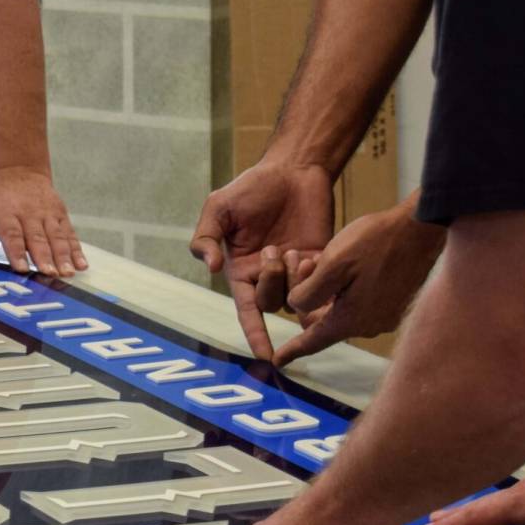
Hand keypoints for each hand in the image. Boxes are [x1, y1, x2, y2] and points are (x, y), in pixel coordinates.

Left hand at [0, 166, 83, 276]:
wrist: (18, 171)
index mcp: (4, 215)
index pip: (11, 235)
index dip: (16, 251)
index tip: (21, 268)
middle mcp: (27, 214)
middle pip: (37, 238)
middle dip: (44, 257)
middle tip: (50, 275)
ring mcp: (46, 214)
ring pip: (56, 237)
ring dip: (64, 256)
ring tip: (68, 273)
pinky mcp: (60, 216)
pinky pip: (70, 234)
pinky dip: (77, 250)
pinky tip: (82, 265)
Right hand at [190, 160, 335, 360]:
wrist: (294, 169)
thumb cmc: (252, 188)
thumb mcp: (218, 209)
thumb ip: (205, 238)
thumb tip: (210, 268)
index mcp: (241, 269)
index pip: (246, 311)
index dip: (254, 334)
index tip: (263, 355)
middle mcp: (266, 276)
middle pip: (269, 303)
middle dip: (270, 283)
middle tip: (274, 251)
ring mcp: (294, 270)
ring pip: (295, 297)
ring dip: (292, 279)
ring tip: (291, 249)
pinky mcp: (319, 260)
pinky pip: (319, 284)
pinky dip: (312, 276)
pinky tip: (307, 257)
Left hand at [271, 202, 445, 366]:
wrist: (421, 228)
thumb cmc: (376, 242)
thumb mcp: (332, 264)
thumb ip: (309, 294)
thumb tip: (298, 308)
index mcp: (351, 320)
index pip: (313, 341)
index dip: (293, 350)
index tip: (277, 361)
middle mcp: (369, 325)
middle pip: (323, 320)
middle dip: (306, 295)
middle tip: (301, 262)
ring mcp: (386, 316)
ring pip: (339, 309)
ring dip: (324, 289)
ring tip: (318, 258)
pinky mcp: (395, 303)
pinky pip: (359, 303)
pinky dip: (343, 288)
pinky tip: (343, 264)